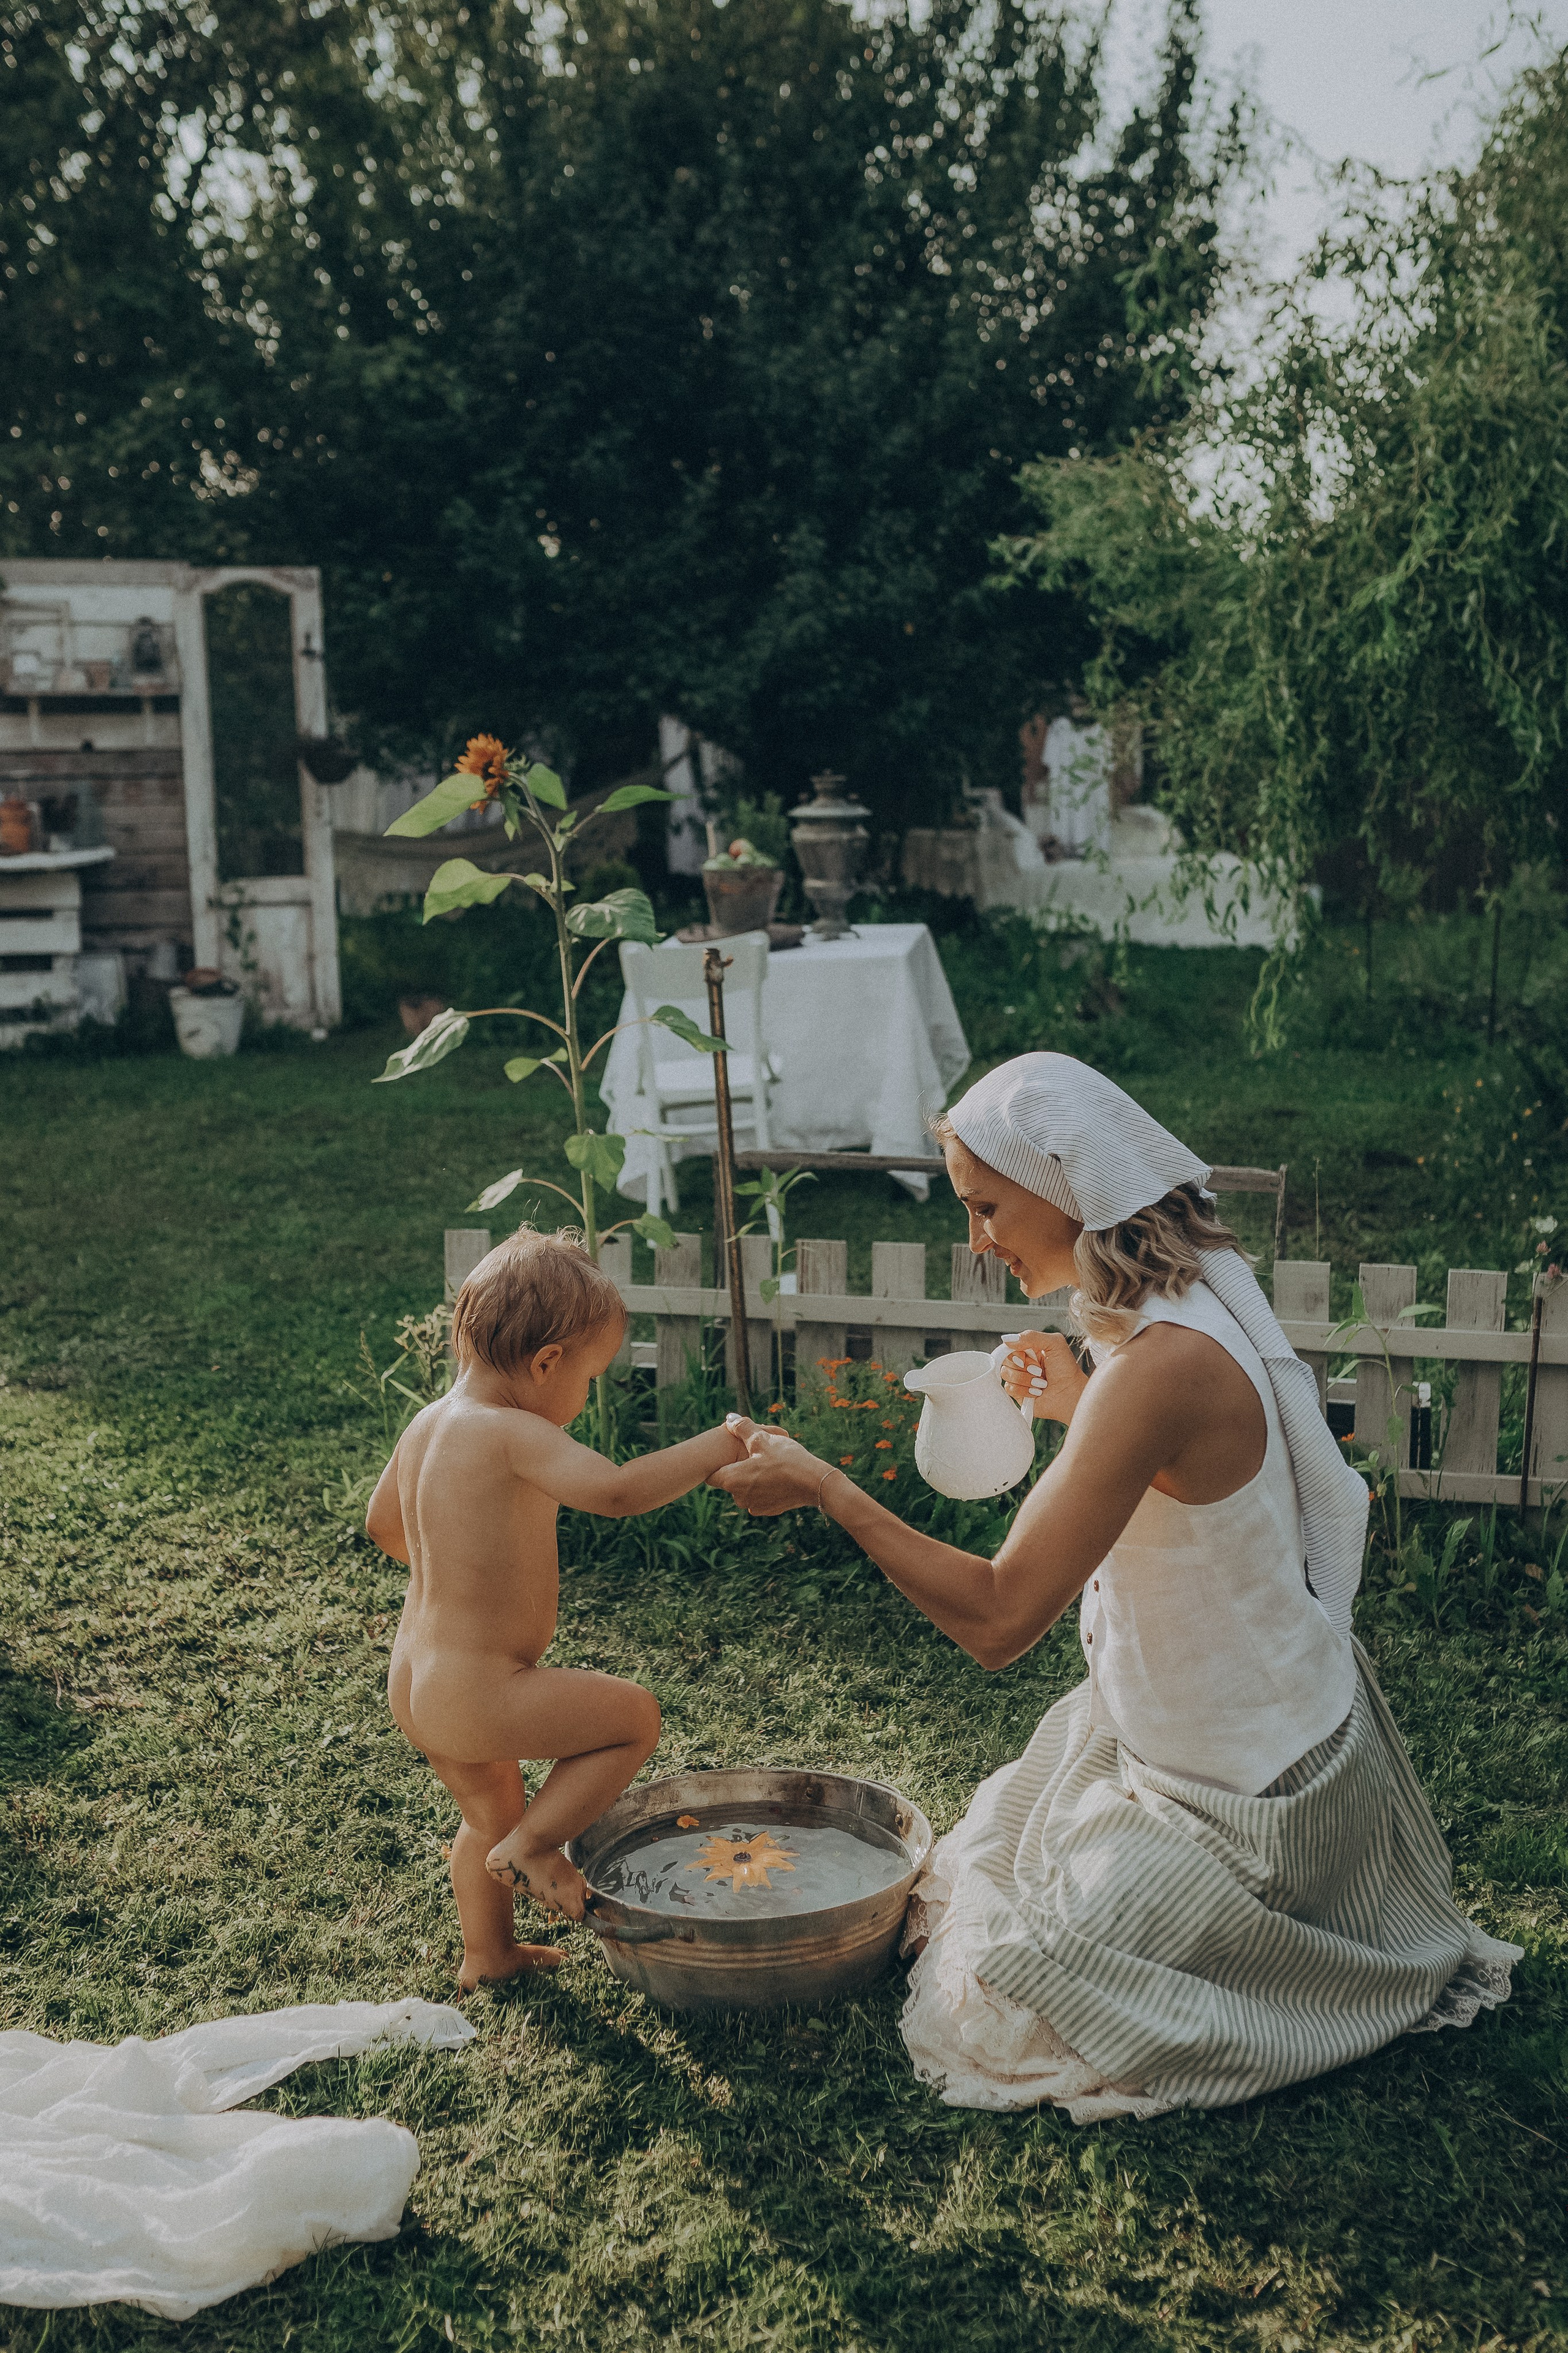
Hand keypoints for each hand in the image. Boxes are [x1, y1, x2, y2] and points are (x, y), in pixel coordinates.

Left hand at [709, 1421, 827, 1516]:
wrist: (814, 1483)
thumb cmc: (786, 1459)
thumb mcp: (762, 1439)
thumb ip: (742, 1428)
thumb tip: (730, 1419)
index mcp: (732, 1480)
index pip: (711, 1474)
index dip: (718, 1462)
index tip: (728, 1454)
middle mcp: (738, 1497)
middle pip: (730, 1480)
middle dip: (738, 1467)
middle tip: (755, 1453)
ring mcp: (753, 1506)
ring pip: (745, 1488)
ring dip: (752, 1477)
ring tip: (769, 1463)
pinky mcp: (767, 1510)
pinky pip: (759, 1496)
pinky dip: (764, 1487)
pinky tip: (778, 1476)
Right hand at [999, 1330, 1087, 1426]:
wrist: (1071, 1394)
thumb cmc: (1067, 1369)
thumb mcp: (1054, 1343)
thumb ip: (1031, 1336)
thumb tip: (1006, 1340)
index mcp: (1030, 1349)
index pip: (1009, 1345)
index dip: (1014, 1352)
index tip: (1024, 1357)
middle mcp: (1023, 1362)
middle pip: (1005, 1359)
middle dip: (1023, 1366)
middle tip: (1039, 1371)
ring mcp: (1020, 1378)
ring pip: (1006, 1374)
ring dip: (1025, 1379)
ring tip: (1041, 1383)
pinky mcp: (1018, 1394)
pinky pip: (1009, 1388)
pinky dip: (1024, 1390)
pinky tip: (1037, 1392)